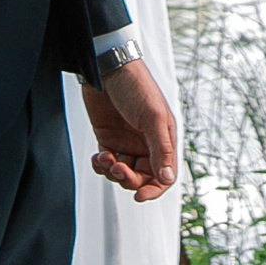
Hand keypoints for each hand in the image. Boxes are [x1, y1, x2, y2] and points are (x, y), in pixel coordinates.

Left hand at [80, 59, 178, 201]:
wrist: (107, 67)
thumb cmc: (135, 87)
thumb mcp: (152, 117)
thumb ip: (160, 150)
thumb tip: (168, 179)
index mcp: (163, 139)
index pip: (163, 175)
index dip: (153, 189)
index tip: (139, 196)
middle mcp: (146, 143)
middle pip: (141, 177)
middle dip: (128, 178)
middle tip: (117, 168)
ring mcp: (126, 141)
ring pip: (122, 172)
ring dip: (112, 171)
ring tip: (105, 158)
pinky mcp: (108, 138)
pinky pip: (106, 163)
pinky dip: (101, 165)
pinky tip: (97, 157)